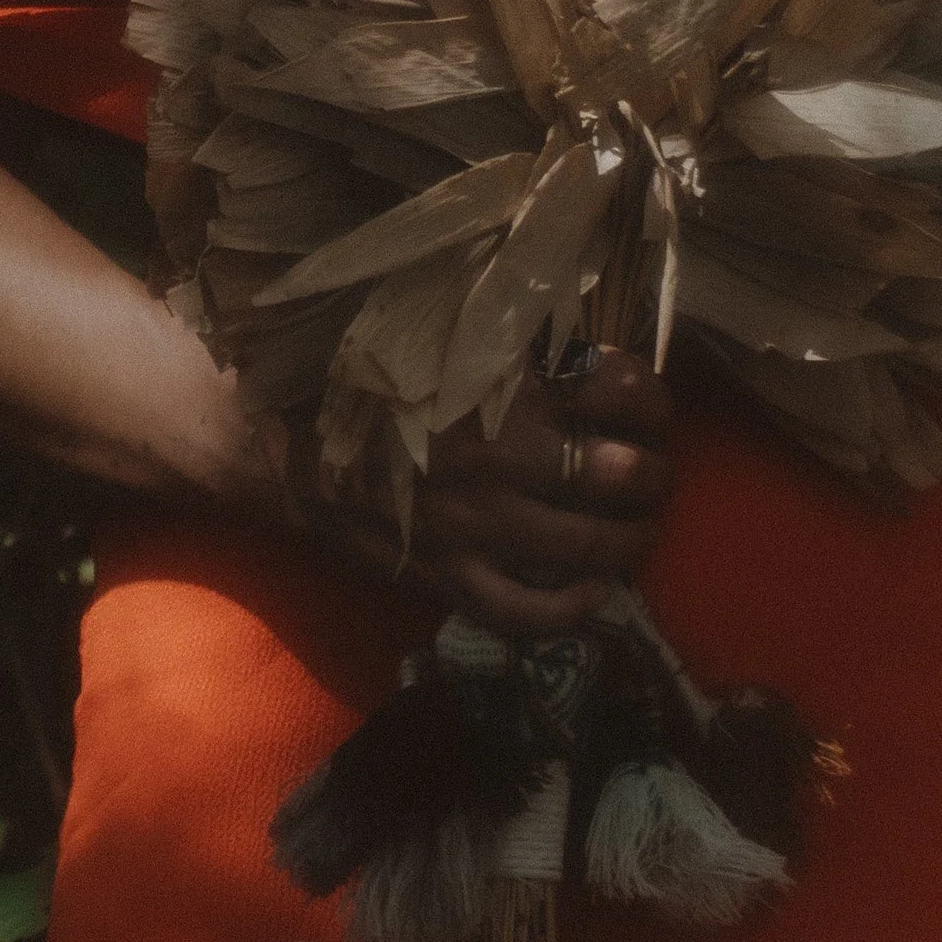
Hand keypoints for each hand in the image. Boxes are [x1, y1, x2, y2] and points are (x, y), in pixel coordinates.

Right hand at [278, 352, 676, 640]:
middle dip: (654, 475)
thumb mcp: (441, 327)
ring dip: (631, 539)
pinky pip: (526, 613)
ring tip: (640, 528)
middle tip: (656, 472)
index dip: (649, 396)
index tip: (648, 401)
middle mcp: (500, 458)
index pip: (613, 389)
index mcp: (502, 385)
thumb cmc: (370, 373)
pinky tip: (594, 591)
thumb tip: (582, 338)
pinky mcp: (447, 577)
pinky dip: (573, 608)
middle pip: (617, 476)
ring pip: (586, 548)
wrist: (285, 439)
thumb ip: (511, 332)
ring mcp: (475, 526)